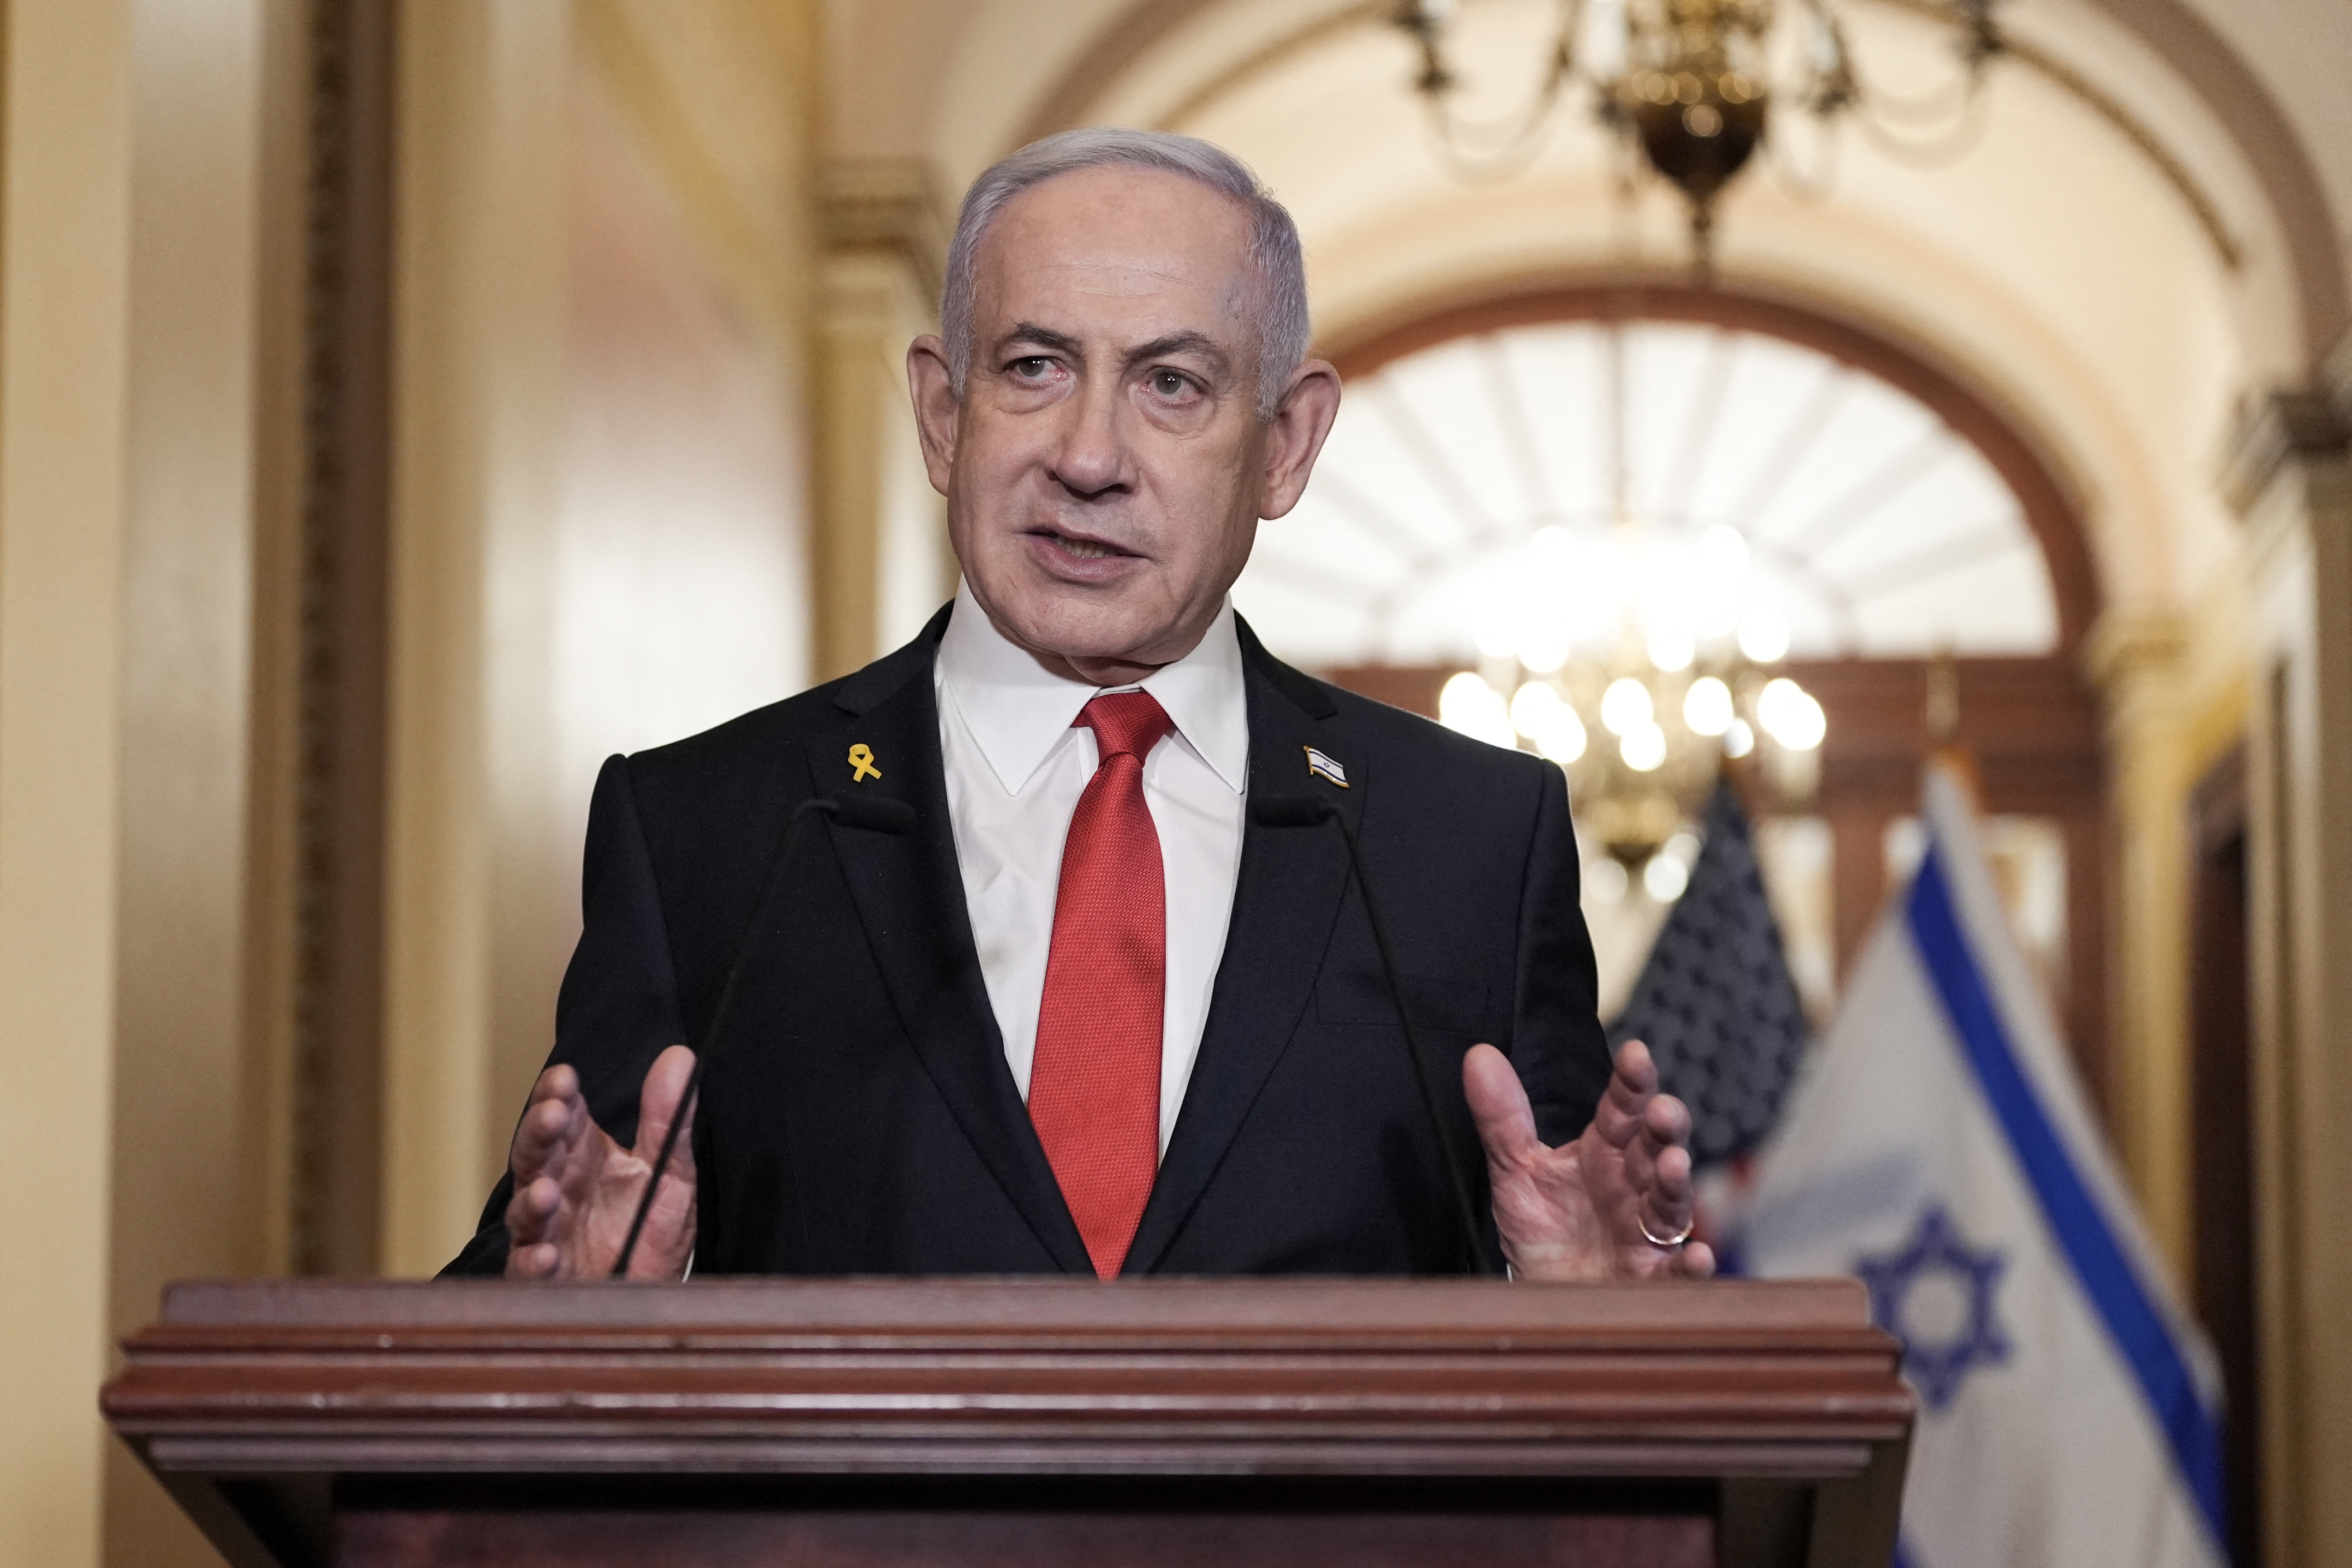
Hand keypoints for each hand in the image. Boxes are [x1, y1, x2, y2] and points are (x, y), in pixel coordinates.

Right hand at [503, 1044, 697, 1279]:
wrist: (654, 1292)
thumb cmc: (651, 1228)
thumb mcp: (669, 1171)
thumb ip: (668, 1120)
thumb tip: (680, 1056)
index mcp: (585, 1156)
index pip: (564, 1116)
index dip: (558, 1095)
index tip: (564, 1077)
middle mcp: (559, 1189)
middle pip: (536, 1154)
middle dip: (539, 1133)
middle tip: (552, 1115)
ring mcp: (547, 1232)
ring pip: (527, 1210)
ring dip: (534, 1199)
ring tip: (548, 1191)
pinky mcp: (546, 1279)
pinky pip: (530, 1269)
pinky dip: (535, 1262)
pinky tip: (547, 1256)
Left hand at [1464, 1038, 1715, 1281]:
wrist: (1541, 1295)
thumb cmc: (1542, 1230)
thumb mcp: (1515, 1170)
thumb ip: (1501, 1117)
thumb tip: (1479, 1056)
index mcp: (1605, 1152)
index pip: (1622, 1109)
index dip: (1631, 1082)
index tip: (1635, 1055)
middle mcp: (1632, 1186)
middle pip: (1656, 1148)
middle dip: (1664, 1128)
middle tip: (1661, 1111)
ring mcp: (1645, 1232)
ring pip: (1670, 1202)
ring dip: (1675, 1183)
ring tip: (1673, 1165)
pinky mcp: (1651, 1278)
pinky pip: (1677, 1271)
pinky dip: (1690, 1265)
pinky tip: (1699, 1255)